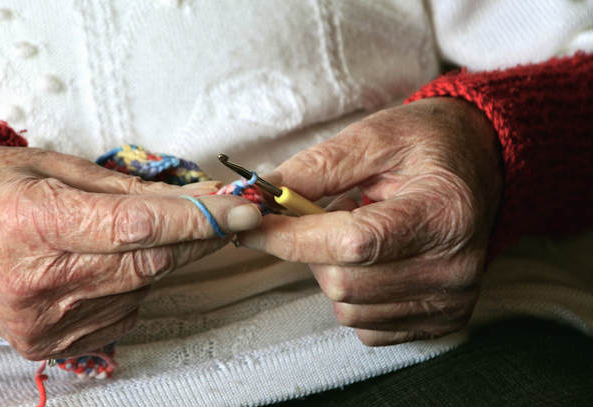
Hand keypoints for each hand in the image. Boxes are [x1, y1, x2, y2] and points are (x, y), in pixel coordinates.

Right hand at [0, 146, 260, 359]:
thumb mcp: (58, 166)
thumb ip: (129, 189)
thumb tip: (197, 200)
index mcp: (31, 221)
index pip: (134, 227)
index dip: (195, 220)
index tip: (238, 210)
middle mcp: (33, 280)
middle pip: (145, 265)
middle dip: (193, 239)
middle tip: (220, 216)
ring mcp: (40, 321)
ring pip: (139, 291)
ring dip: (157, 262)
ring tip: (131, 234)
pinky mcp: (46, 345)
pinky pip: (121, 315)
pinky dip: (130, 288)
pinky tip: (105, 266)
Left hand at [239, 97, 501, 344]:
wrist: (479, 164)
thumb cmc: (428, 145)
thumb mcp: (375, 137)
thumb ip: (318, 167)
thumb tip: (263, 195)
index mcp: (441, 213)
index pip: (352, 243)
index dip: (292, 237)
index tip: (251, 226)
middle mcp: (453, 267)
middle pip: (343, 282)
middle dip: (311, 250)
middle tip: (323, 214)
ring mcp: (450, 300)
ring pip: (348, 308)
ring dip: (332, 271)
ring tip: (356, 231)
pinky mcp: (442, 319)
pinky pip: (367, 326)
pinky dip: (353, 295)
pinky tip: (372, 260)